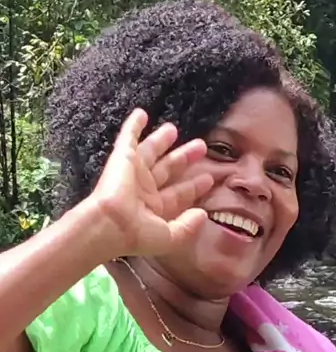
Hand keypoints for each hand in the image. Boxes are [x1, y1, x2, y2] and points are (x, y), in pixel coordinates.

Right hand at [89, 109, 212, 257]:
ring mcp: (133, 172)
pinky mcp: (122, 158)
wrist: (110, 223)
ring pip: (151, 152)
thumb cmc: (139, 234)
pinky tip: (141, 113)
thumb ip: (188, 227)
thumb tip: (203, 215)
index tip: (209, 178)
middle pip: (168, 169)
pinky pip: (128, 138)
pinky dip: (133, 126)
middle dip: (184, 158)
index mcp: (156, 209)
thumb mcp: (170, 238)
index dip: (194, 186)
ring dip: (161, 140)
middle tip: (201, 146)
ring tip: (173, 129)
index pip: (178, 194)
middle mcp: (145, 189)